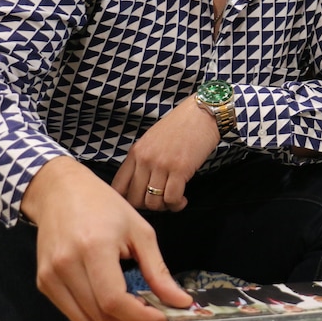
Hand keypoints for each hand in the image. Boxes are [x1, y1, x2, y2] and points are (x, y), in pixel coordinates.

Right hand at [21, 157, 192, 320]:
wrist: (61, 191)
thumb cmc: (103, 205)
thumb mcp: (140, 231)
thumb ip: (158, 270)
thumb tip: (179, 300)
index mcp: (94, 248)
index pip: (114, 300)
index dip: (140, 317)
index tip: (161, 317)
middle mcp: (66, 265)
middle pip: (100, 315)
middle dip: (131, 320)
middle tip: (151, 311)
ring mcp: (50, 276)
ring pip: (85, 320)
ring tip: (133, 306)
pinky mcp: (43, 283)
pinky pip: (72, 313)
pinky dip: (95, 314)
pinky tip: (111, 299)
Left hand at [111, 96, 220, 211]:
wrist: (202, 113)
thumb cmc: (181, 126)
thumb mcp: (153, 139)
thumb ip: (143, 159)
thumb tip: (141, 185)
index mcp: (136, 152)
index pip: (118, 187)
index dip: (128, 201)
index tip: (141, 201)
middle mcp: (145, 159)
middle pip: (135, 199)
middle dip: (147, 206)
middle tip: (160, 202)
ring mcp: (162, 164)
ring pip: (153, 202)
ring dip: (164, 207)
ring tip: (173, 201)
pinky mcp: (180, 169)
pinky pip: (172, 198)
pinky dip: (177, 204)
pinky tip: (183, 200)